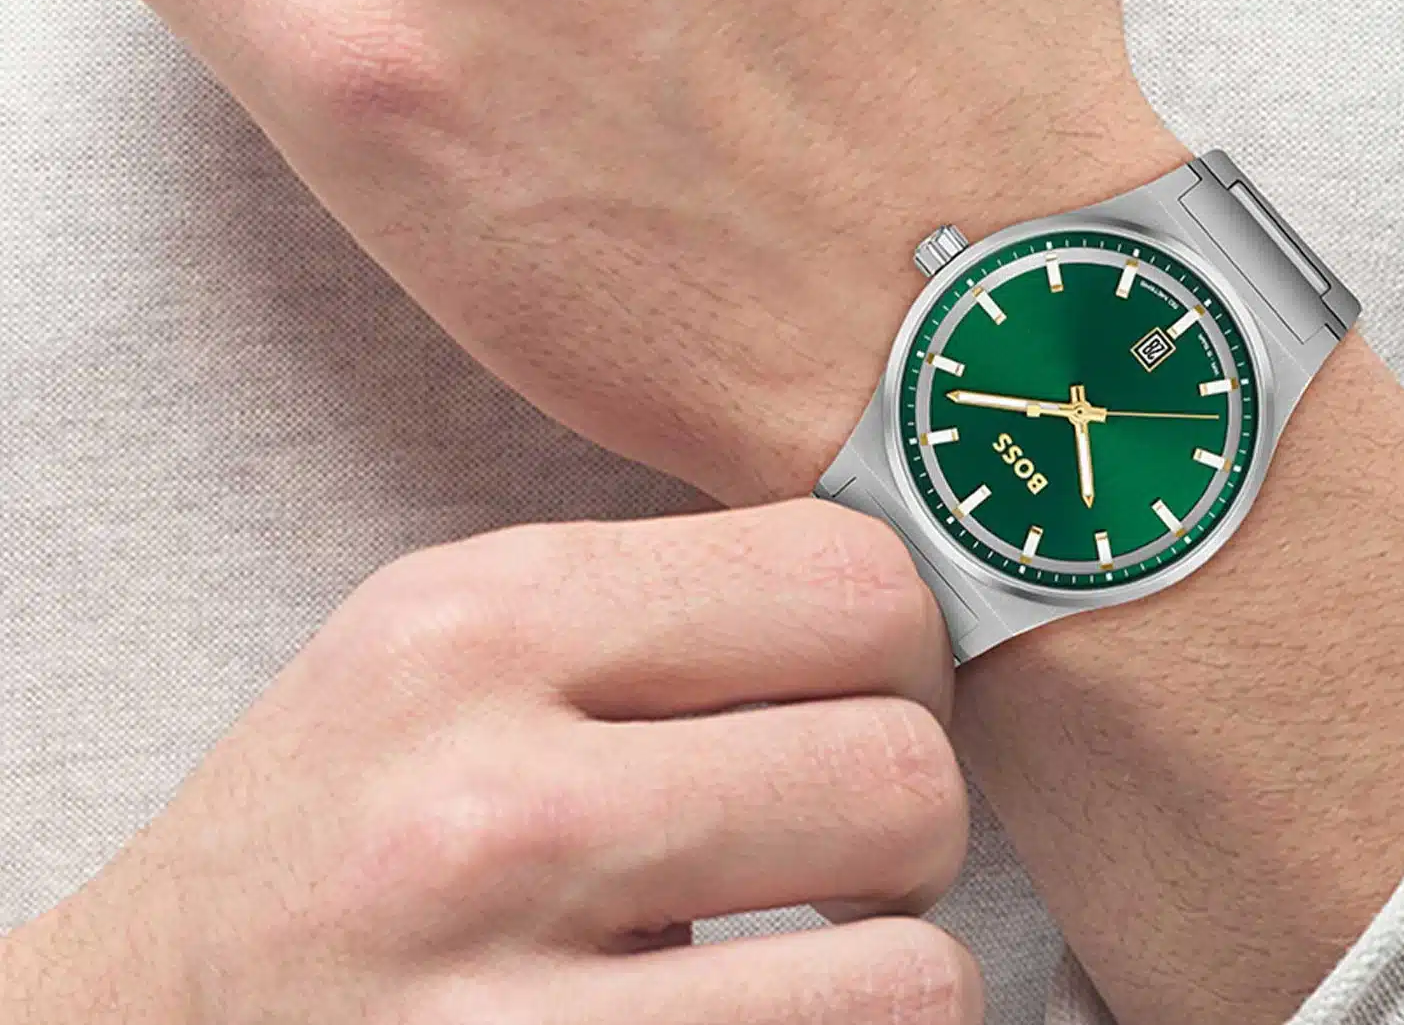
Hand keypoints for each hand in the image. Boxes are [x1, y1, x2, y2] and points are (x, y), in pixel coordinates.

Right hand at [0, 502, 978, 1024]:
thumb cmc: (332, 824)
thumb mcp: (445, 643)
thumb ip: (649, 607)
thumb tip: (904, 617)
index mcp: (482, 621)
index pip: (847, 580)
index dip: (903, 645)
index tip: (865, 692)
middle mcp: (493, 806)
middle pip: (901, 770)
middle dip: (912, 813)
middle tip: (846, 843)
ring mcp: (507, 1014)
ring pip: (912, 973)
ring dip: (893, 966)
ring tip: (808, 955)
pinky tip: (752, 1018)